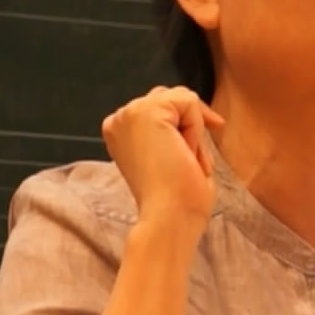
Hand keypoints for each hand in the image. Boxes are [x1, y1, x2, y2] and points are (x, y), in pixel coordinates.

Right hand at [100, 85, 226, 230]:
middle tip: (193, 161)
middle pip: (170, 97)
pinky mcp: (147, 110)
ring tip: (187, 160)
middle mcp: (118, 118)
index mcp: (118, 131)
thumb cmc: (174, 198)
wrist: (168, 217)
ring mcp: (129, 112)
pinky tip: (185, 153)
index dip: (184, 125)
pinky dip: (196, 128)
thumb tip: (194, 108)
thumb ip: (168, 130)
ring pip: (181, 99)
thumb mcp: (167, 155)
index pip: (159, 107)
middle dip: (191, 124)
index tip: (191, 154)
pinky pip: (188, 103)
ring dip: (193, 129)